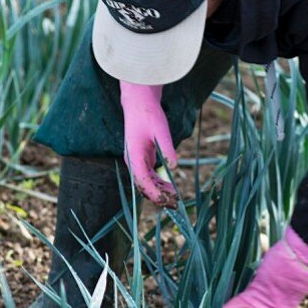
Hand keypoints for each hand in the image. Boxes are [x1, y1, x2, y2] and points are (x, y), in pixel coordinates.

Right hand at [120, 82, 177, 207]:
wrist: (139, 104)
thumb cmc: (149, 116)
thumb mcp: (162, 131)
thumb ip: (167, 149)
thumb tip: (174, 168)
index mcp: (133, 155)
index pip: (141, 180)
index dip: (153, 193)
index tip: (165, 200)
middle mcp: (132, 161)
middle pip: (143, 185)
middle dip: (158, 196)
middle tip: (175, 203)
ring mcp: (136, 161)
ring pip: (146, 183)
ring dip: (159, 191)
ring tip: (175, 198)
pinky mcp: (142, 159)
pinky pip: (149, 176)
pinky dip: (159, 184)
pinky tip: (170, 187)